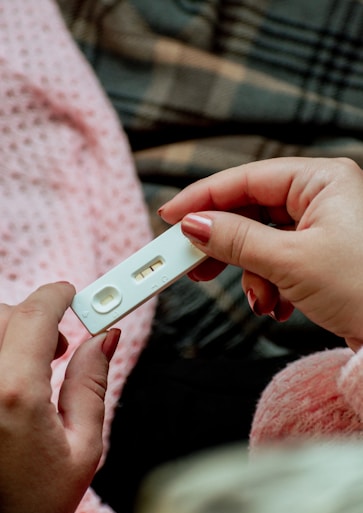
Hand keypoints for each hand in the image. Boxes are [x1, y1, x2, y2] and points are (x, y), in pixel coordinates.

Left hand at [0, 282, 119, 512]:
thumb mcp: (83, 447)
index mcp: (15, 395)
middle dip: (35, 315)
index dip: (58, 296)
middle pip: (4, 314)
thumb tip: (103, 340)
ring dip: (13, 331)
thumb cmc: (32, 507)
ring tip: (35, 362)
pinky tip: (13, 374)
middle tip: (61, 342)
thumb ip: (92, 383)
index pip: (35, 315)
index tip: (72, 294)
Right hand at [159, 157, 362, 350]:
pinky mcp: (320, 257)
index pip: (247, 179)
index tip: (171, 215)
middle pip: (251, 211)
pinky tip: (277, 304)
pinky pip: (277, 261)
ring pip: (261, 241)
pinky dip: (269, 284)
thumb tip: (193, 224)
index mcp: (322, 181)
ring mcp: (321, 229)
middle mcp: (322, 199)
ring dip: (251, 274)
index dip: (203, 197)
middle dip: (225, 243)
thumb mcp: (290, 261)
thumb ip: (235, 239)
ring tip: (260, 300)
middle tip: (192, 262)